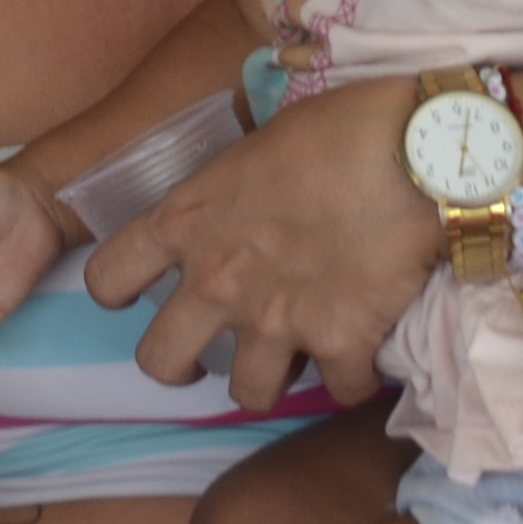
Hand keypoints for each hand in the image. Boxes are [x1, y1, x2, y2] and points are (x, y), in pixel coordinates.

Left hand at [83, 73, 434, 407]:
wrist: (415, 150)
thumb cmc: (336, 128)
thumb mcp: (253, 152)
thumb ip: (230, 199)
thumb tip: (245, 215)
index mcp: (187, 223)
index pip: (108, 278)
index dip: (117, 293)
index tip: (141, 294)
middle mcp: (216, 282)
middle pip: (159, 361)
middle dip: (181, 365)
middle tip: (208, 354)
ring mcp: (275, 321)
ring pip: (247, 395)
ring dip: (267, 380)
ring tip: (290, 360)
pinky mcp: (340, 343)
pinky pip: (337, 392)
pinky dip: (351, 379)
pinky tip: (363, 356)